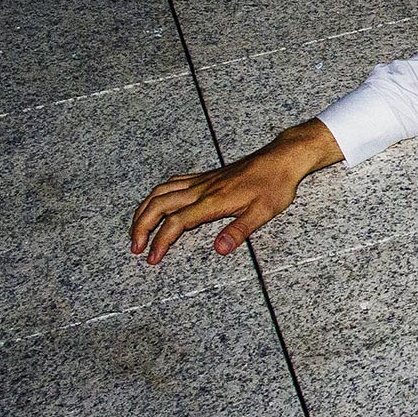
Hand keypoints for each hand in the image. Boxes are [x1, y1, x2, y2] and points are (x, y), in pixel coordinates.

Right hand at [130, 121, 341, 263]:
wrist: (282, 158)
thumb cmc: (275, 185)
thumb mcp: (264, 211)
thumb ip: (240, 230)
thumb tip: (219, 249)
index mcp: (213, 201)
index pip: (176, 222)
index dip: (160, 241)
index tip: (152, 258)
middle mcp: (202, 189)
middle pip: (159, 205)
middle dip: (141, 227)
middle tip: (135, 247)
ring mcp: (202, 180)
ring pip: (161, 191)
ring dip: (144, 210)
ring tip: (136, 229)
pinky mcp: (206, 176)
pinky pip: (173, 182)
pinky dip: (157, 194)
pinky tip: (155, 203)